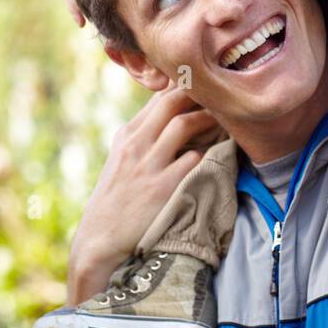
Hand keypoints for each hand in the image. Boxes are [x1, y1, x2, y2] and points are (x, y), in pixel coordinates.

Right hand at [67, 87, 219, 303]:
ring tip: (227, 119)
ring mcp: (148, 165)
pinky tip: (221, 153)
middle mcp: (136, 145)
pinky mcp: (162, 188)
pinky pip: (193, 159)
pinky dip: (209, 152)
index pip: (159, 97)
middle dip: (200, 92)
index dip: (186, 87)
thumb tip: (172, 117)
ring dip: (209, 118)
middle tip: (223, 94)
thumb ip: (144, 138)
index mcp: (127, 135)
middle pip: (171, 100)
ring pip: (183, 124)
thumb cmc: (116, 201)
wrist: (100, 241)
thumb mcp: (122, 161)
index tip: (208, 86)